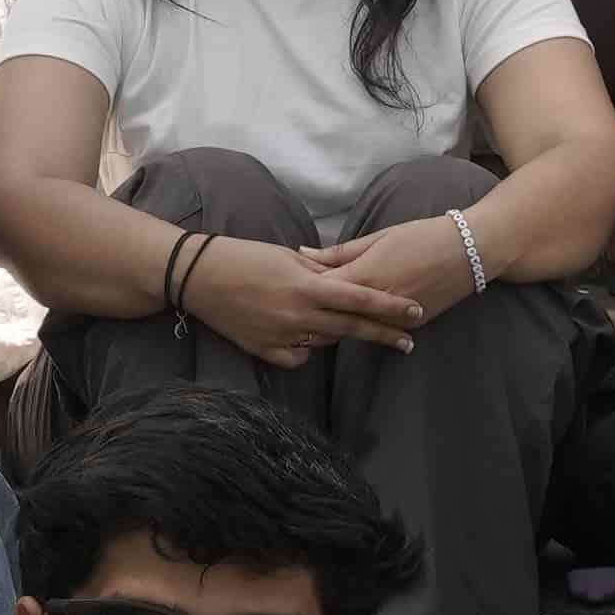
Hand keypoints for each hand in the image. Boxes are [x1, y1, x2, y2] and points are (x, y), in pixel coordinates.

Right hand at [169, 233, 411, 362]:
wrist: (198, 277)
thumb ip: (320, 272)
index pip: (360, 299)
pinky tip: (303, 337)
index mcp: (307, 286)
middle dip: (384, 334)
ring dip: (339, 335)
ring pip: (326, 342)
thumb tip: (347, 280)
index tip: (416, 313)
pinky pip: (298, 357)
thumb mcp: (287, 257)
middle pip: (352, 328)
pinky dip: (305, 348)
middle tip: (409, 341)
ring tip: (347, 328)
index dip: (391, 307)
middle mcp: (299, 315)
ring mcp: (282, 336)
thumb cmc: (244, 257)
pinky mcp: (264, 350)